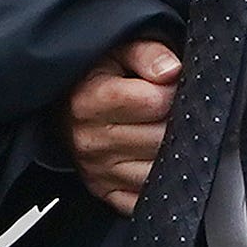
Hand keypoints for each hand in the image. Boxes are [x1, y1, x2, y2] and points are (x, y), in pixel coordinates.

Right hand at [63, 37, 179, 213]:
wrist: (67, 105)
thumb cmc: (99, 75)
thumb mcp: (118, 50)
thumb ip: (148, 54)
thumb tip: (172, 71)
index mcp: (89, 102)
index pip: (155, 102)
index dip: (175, 89)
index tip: (174, 83)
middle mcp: (90, 141)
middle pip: (161, 137)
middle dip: (178, 120)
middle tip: (176, 107)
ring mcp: (97, 172)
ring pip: (160, 169)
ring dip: (173, 151)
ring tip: (167, 129)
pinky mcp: (106, 193)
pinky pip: (146, 196)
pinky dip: (160, 180)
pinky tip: (158, 157)